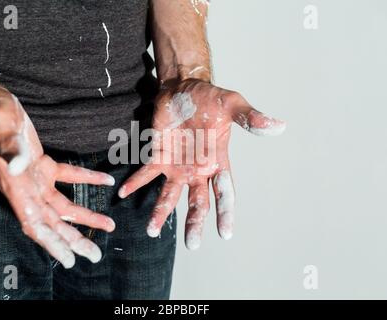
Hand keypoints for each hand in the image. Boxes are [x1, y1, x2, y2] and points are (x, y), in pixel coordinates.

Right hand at [0, 86, 115, 267]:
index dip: (52, 244)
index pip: (35, 224)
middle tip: (95, 255)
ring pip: (62, 205)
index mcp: (17, 188)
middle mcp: (26, 189)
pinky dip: (87, 180)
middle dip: (74, 240)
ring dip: (84, 217)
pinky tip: (106, 181)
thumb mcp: (3, 130)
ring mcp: (35, 179)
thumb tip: (19, 165)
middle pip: (53, 222)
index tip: (70, 260)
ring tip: (108, 225)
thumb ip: (12, 150)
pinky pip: (68, 177)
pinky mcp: (43, 164)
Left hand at [118, 79, 285, 249]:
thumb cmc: (210, 98)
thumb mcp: (232, 105)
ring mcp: (176, 165)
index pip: (224, 192)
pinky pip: (146, 173)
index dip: (225, 212)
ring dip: (161, 213)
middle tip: (193, 245)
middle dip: (195, 223)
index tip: (225, 233)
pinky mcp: (158, 155)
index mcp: (217, 162)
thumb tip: (278, 125)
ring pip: (169, 195)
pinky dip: (136, 183)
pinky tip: (124, 193)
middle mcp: (197, 170)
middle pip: (198, 202)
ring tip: (151, 231)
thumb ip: (250, 118)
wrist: (184, 88)